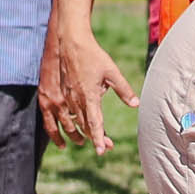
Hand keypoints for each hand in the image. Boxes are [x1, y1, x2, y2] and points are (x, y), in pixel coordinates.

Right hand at [41, 19, 138, 151]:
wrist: (70, 42)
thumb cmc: (93, 56)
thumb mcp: (112, 72)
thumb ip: (124, 90)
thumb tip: (135, 104)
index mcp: (90, 96)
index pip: (94, 123)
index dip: (98, 138)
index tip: (101, 151)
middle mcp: (75, 99)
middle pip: (84, 126)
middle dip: (95, 138)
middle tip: (107, 147)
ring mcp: (65, 97)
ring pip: (73, 122)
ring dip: (80, 133)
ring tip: (88, 141)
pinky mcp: (59, 93)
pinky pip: (61, 115)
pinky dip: (64, 126)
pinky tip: (68, 134)